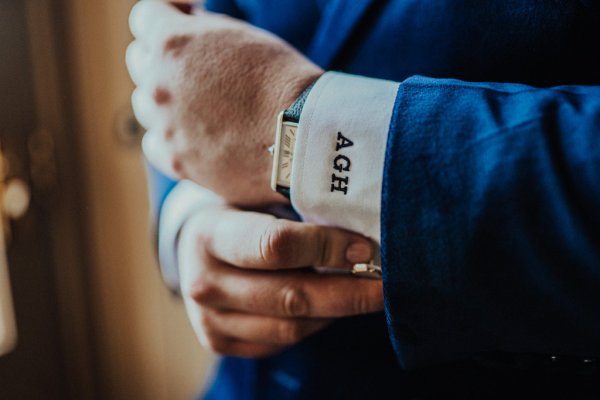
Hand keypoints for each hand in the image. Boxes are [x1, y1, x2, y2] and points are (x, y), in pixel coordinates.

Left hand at [127, 1, 322, 205]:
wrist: (302, 138)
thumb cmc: (283, 82)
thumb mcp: (244, 36)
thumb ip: (205, 32)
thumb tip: (190, 28)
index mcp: (172, 43)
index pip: (146, 17)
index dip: (170, 12)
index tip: (188, 17)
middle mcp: (158, 84)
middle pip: (140, 60)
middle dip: (164, 56)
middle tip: (195, 64)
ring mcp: (165, 126)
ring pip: (145, 104)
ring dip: (165, 98)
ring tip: (200, 104)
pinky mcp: (176, 161)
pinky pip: (154, 143)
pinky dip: (169, 136)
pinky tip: (195, 134)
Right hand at [178, 204, 382, 357]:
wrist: (197, 247)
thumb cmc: (239, 214)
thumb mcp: (255, 198)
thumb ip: (297, 210)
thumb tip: (361, 225)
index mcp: (210, 235)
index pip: (275, 246)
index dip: (326, 248)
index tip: (365, 248)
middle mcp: (203, 283)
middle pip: (290, 297)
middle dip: (347, 292)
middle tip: (385, 284)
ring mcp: (209, 320)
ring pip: (292, 327)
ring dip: (334, 311)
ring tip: (360, 291)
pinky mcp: (220, 342)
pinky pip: (282, 342)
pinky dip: (313, 325)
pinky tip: (327, 305)